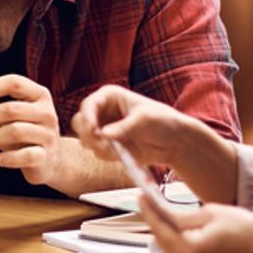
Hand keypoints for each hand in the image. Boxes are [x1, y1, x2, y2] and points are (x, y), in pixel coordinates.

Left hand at [0, 74, 62, 185]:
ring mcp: (48, 134)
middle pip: (11, 109)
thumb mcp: (15, 117)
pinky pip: (25, 155)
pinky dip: (8, 158)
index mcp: (39, 95)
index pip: (14, 83)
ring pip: (15, 131)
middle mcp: (47, 112)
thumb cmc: (25, 133)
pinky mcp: (46, 156)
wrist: (51, 159)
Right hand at [70, 84, 200, 169]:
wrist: (173, 142)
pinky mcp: (106, 144)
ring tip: (118, 150)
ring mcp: (103, 128)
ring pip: (85, 138)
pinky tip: (122, 154)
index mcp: (109, 96)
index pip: (88, 105)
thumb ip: (124, 127)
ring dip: (98, 147)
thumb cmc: (162, 121)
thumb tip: (104, 135)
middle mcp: (102, 111)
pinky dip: (106, 155)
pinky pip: (95, 151)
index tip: (93, 131)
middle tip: (104, 145)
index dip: (87, 118)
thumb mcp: (144, 120)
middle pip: (80, 122)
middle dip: (89, 135)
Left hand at [139, 199, 252, 252]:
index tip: (139, 194)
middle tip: (146, 197)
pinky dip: (175, 237)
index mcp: (190, 249)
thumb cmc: (245, 229)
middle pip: (161, 238)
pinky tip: (173, 222)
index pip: (161, 227)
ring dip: (163, 227)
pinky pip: (180, 251)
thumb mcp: (211, 213)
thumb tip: (161, 211)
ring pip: (169, 245)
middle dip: (154, 218)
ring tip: (157, 206)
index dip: (148, 209)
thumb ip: (182, 215)